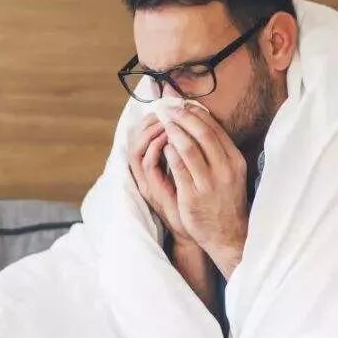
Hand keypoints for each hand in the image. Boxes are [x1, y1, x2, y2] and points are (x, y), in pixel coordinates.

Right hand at [126, 113, 192, 244]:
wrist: (201, 232)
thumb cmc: (199, 203)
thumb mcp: (193, 175)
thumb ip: (188, 153)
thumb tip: (194, 128)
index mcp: (155, 167)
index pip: (144, 134)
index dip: (154, 117)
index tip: (169, 104)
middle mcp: (147, 173)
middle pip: (136, 136)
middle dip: (151, 119)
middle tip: (166, 107)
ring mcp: (147, 182)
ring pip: (137, 147)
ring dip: (151, 130)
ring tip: (166, 118)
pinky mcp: (152, 190)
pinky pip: (147, 162)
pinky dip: (155, 146)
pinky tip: (168, 136)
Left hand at [163, 106, 249, 277]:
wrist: (228, 235)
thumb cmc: (226, 202)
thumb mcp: (231, 174)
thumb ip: (219, 152)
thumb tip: (203, 124)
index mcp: (235, 160)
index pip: (215, 129)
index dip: (196, 113)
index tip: (182, 103)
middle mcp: (225, 169)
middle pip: (202, 133)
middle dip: (183, 116)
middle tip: (168, 107)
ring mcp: (209, 183)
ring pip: (189, 148)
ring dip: (174, 131)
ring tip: (163, 122)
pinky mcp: (193, 196)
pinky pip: (179, 168)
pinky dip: (169, 153)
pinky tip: (162, 145)